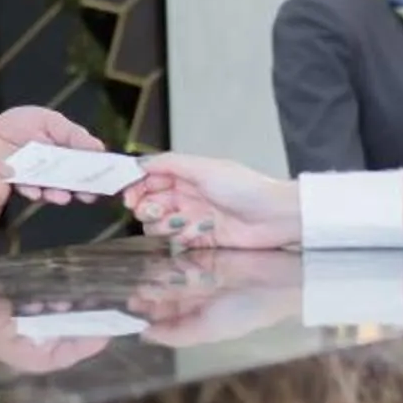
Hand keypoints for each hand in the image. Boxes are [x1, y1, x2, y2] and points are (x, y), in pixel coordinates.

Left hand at [0, 104, 104, 206]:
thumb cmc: (16, 127)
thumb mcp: (48, 121)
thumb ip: (72, 134)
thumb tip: (99, 148)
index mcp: (65, 156)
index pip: (87, 166)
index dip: (98, 173)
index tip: (108, 180)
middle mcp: (53, 173)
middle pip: (73, 183)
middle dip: (82, 189)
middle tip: (88, 194)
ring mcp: (35, 182)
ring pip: (52, 190)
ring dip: (58, 194)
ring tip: (63, 196)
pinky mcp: (17, 187)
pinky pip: (28, 190)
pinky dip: (33, 191)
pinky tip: (36, 191)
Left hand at [118, 251, 303, 349]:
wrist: (280, 280)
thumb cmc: (245, 310)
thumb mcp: (209, 328)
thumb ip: (176, 333)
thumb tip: (143, 336)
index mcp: (200, 317)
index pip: (165, 315)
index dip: (145, 311)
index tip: (121, 306)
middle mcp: (198, 297)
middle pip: (164, 293)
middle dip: (144, 291)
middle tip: (118, 284)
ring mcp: (202, 274)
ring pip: (168, 273)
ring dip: (151, 273)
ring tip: (127, 268)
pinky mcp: (207, 252)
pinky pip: (180, 254)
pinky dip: (165, 255)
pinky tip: (147, 251)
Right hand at [124, 153, 300, 250]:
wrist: (273, 217)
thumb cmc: (245, 188)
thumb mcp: (204, 168)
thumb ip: (169, 163)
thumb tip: (140, 163)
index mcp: (186, 174)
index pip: (148, 179)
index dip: (135, 188)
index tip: (129, 197)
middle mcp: (186, 195)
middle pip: (149, 203)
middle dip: (148, 208)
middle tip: (159, 211)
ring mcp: (192, 217)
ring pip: (158, 224)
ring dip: (166, 225)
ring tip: (185, 222)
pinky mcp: (200, 238)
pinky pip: (176, 240)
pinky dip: (183, 236)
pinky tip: (200, 231)